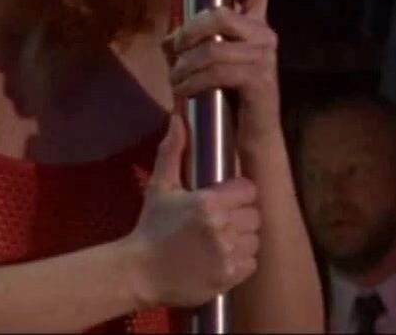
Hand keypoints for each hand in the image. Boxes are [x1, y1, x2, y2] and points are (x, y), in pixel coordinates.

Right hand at [123, 115, 259, 308]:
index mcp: (209, 202)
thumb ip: (173, 151)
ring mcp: (228, 254)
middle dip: (241, 216)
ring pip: (255, 239)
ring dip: (242, 239)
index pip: (249, 189)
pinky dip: (240, 261)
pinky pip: (252, 263)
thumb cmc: (151, 227)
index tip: (225, 199)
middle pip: (255, 215)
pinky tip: (220, 259)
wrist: (140, 272)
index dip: (239, 193)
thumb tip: (178, 118)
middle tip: (221, 221)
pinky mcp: (230, 277)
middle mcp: (223, 227)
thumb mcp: (160, 187)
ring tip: (221, 240)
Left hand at [163, 0, 280, 144]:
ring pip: (213, 48)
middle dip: (189, 32)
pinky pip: (218, 73)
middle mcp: (264, 35)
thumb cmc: (228, 94)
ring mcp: (264, 57)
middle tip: (175, 51)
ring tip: (174, 80)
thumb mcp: (204, 63)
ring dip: (185, 65)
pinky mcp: (259, 80)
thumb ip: (188, 45)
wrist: (252, 134)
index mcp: (255, 24)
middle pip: (221, 15)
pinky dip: (193, 82)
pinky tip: (183, 91)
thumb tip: (169, 38)